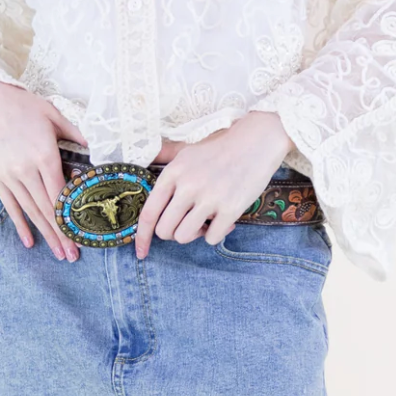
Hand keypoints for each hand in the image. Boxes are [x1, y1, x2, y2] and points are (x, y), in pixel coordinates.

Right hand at [0, 83, 87, 261]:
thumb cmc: (24, 105)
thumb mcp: (54, 115)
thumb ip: (76, 134)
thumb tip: (97, 148)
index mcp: (45, 156)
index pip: (61, 195)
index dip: (71, 219)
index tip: (82, 236)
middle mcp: (27, 171)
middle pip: (47, 209)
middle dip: (61, 235)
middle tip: (73, 256)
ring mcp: (10, 176)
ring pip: (31, 211)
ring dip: (45, 235)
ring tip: (58, 253)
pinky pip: (11, 206)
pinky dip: (21, 225)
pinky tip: (30, 242)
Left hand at [134, 110, 293, 258]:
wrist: (254, 143)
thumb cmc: (218, 149)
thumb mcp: (186, 151)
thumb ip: (164, 159)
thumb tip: (141, 163)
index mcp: (173, 172)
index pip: (149, 212)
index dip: (141, 236)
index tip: (141, 252)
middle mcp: (188, 185)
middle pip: (164, 230)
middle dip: (173, 233)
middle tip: (187, 222)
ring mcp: (209, 197)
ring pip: (184, 237)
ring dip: (194, 234)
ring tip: (206, 220)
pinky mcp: (230, 208)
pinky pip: (211, 238)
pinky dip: (216, 234)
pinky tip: (224, 220)